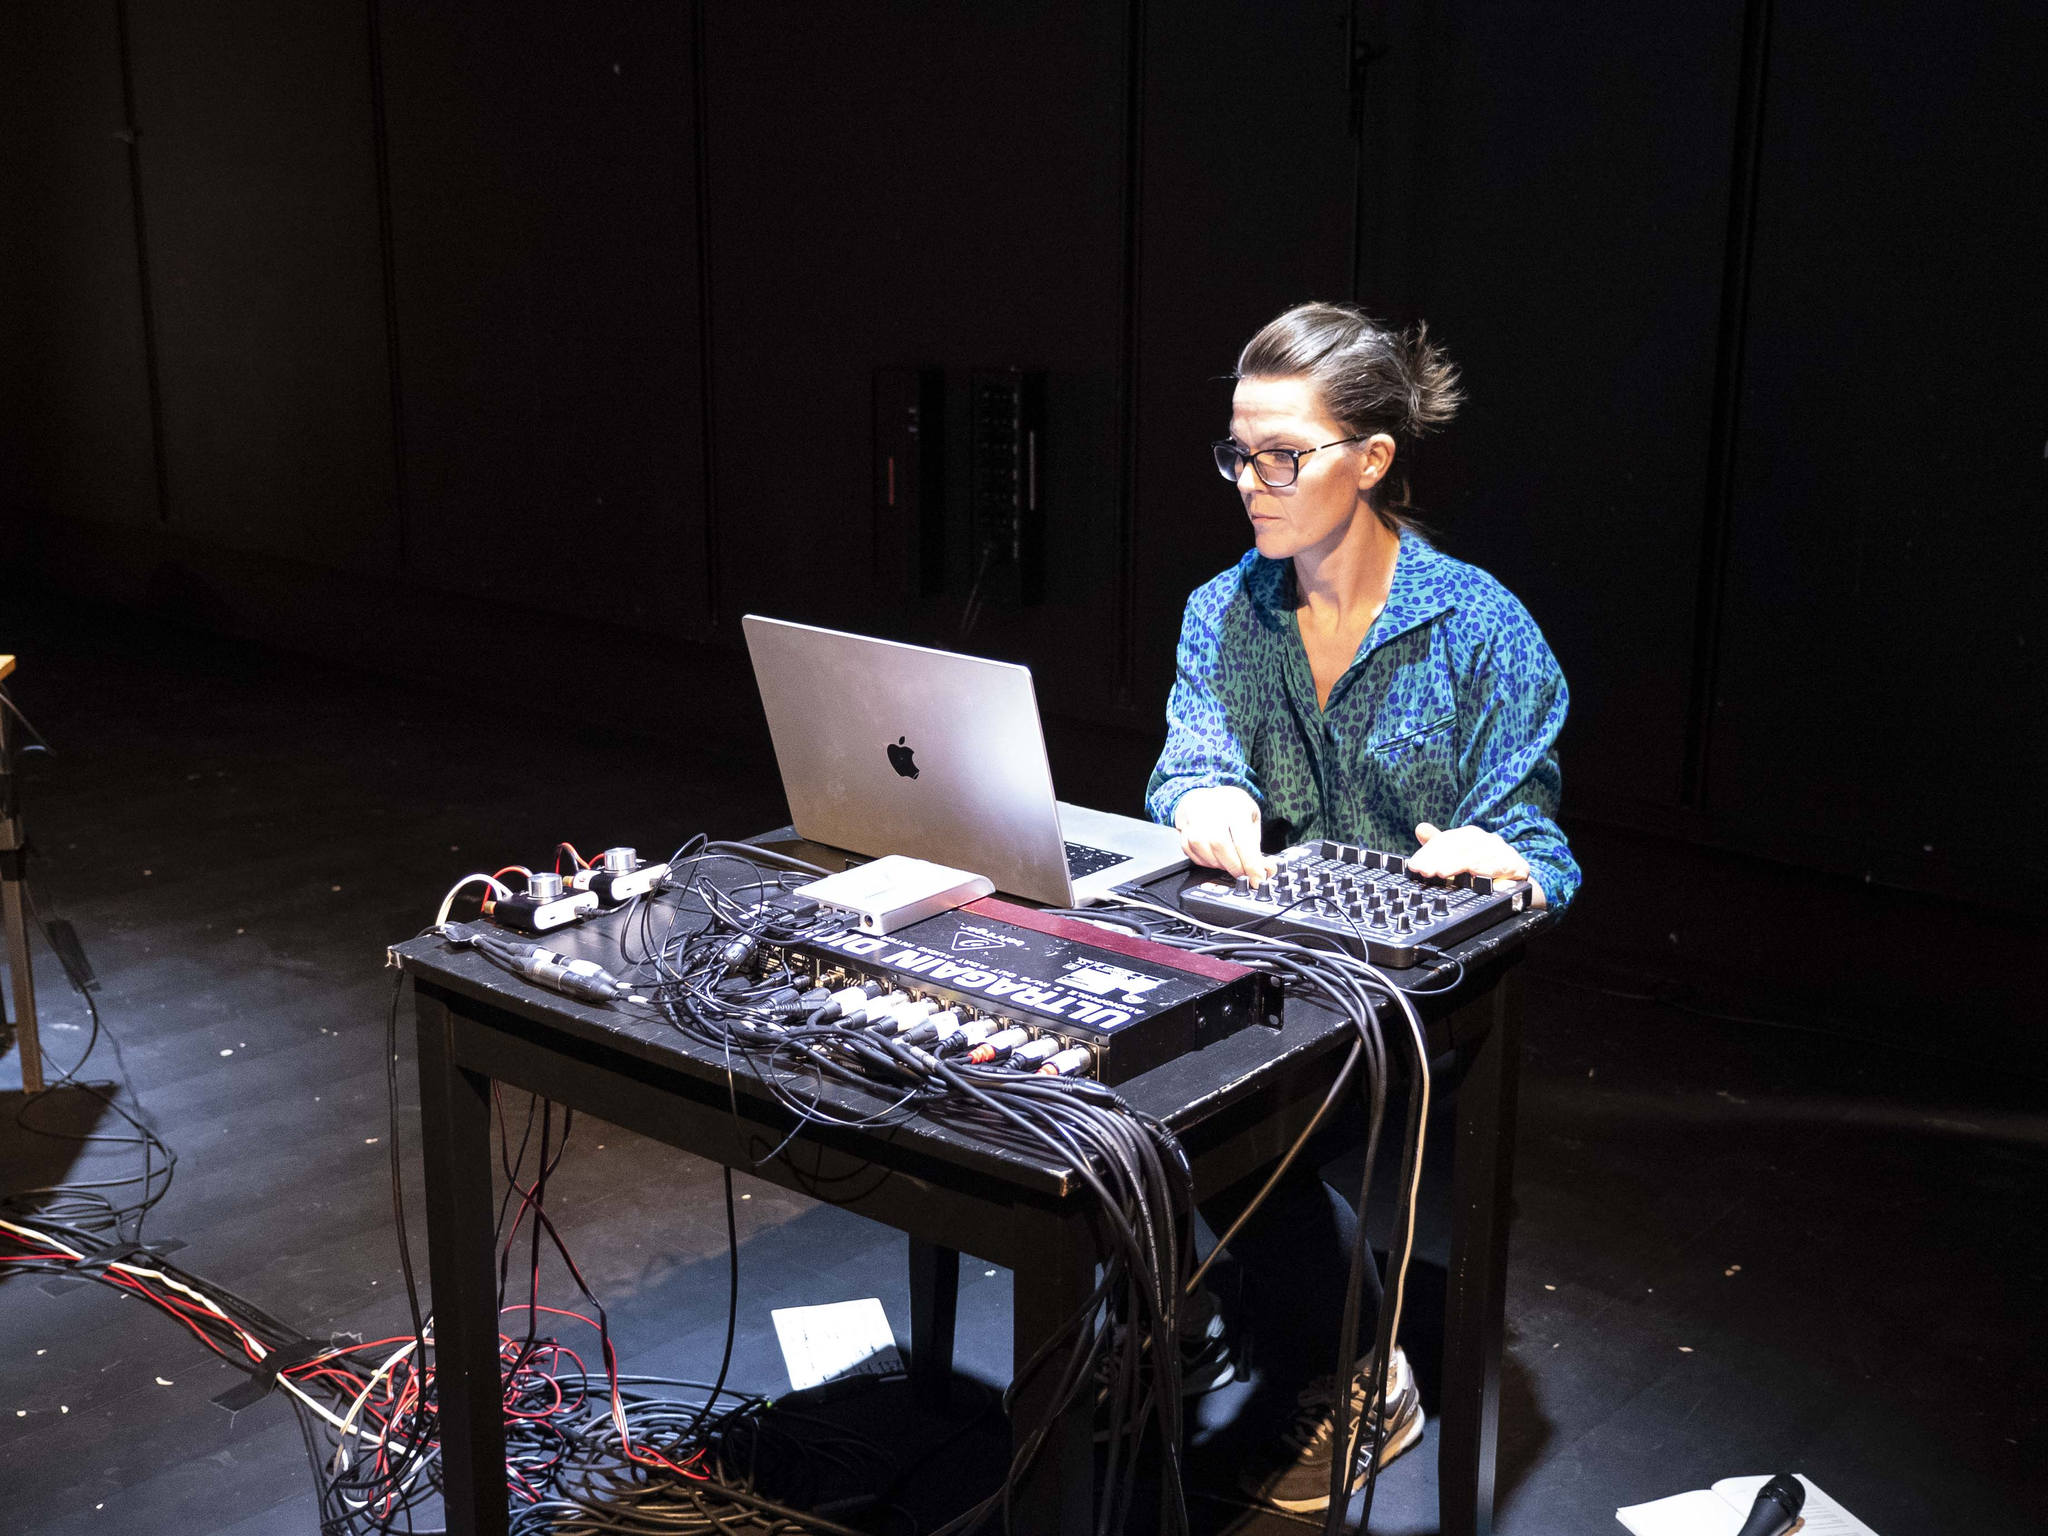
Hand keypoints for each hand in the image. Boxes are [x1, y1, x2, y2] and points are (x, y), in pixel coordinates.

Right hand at [1174, 786, 1276, 883]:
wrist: (1206, 796)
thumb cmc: (1231, 808)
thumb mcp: (1251, 818)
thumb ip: (1257, 845)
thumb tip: (1266, 869)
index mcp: (1235, 806)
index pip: (1243, 840)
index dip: (1251, 863)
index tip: (1257, 878)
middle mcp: (1212, 808)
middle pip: (1220, 844)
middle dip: (1234, 866)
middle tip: (1244, 876)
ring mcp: (1194, 817)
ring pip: (1202, 848)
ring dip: (1218, 864)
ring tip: (1229, 864)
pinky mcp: (1183, 828)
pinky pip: (1190, 850)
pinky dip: (1203, 860)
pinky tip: (1214, 858)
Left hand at [1409, 823, 1545, 906]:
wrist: (1517, 884)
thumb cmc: (1484, 869)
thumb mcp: (1459, 858)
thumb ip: (1439, 845)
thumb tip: (1420, 828)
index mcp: (1471, 836)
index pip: (1446, 840)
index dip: (1428, 852)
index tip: (1413, 865)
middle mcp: (1487, 840)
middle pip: (1461, 845)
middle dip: (1440, 858)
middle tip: (1424, 871)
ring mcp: (1503, 851)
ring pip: (1478, 854)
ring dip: (1459, 864)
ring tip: (1442, 873)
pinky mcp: (1517, 865)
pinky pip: (1500, 865)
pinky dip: (1486, 869)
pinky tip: (1473, 874)